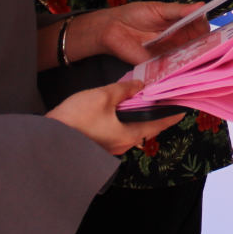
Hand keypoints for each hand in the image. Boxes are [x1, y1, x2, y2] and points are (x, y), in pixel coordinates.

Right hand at [46, 80, 183, 154]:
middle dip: (155, 115)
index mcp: (129, 134)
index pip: (159, 124)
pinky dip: (124, 121)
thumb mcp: (103, 96)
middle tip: (163, 100)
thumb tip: (140, 86)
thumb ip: (125, 90)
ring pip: (131, 130)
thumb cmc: (76, 120)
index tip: (184, 109)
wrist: (48, 139)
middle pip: (146, 128)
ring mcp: (110, 148)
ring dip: (138, 118)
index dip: (171, 116)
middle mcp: (123, 145)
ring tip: (142, 102)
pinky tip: (119, 110)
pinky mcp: (98, 146)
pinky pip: (118, 132)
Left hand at [75, 1, 208, 63]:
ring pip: (188, 58)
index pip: (200, 28)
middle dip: (206, 47)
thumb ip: (180, 11)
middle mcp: (178, 41)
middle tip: (212, 47)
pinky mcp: (158, 65)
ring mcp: (169, 54)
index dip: (207, 30)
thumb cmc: (135, 14)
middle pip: (198, 45)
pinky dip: (180, 69)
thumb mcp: (160, 9)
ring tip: (203, 58)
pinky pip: (172, 69)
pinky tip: (187, 67)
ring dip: (195, 59)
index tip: (212, 30)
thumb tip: (201, 6)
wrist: (112, 28)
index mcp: (180, 25)